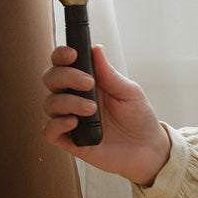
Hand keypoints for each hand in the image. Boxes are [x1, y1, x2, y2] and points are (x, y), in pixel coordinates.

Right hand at [42, 44, 170, 185]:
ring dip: (67, 102)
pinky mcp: (70, 140)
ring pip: (49, 103)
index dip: (61, 55)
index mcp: (88, 82)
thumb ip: (109, 73)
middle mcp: (75, 98)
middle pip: (51, 79)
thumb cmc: (139, 117)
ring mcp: (70, 119)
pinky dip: (57, 124)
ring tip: (92, 108)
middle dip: (65, 76)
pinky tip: (74, 122)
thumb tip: (95, 49)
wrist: (148, 148)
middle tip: (88, 83)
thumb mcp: (129, 92)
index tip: (73, 54)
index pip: (64, 64)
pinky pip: (49, 131)